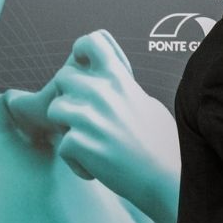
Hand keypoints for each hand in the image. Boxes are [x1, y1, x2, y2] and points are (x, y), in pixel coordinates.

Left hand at [7, 30, 179, 222]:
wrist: (167, 179)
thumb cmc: (164, 146)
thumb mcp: (149, 105)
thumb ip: (125, 90)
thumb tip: (114, 81)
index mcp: (120, 80)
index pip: (89, 43)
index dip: (81, 53)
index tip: (84, 67)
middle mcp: (102, 93)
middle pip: (62, 77)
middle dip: (69, 96)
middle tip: (87, 118)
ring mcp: (88, 118)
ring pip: (55, 110)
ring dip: (67, 126)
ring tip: (90, 142)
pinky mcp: (77, 143)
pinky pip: (63, 146)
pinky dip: (77, 160)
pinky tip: (98, 166)